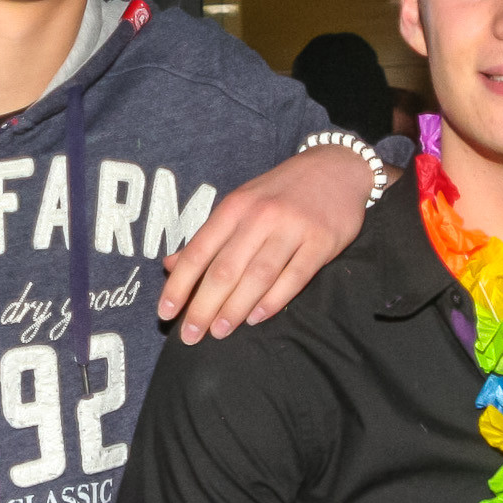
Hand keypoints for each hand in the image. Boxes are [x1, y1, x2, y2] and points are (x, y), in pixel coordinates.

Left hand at [156, 145, 372, 343]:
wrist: (337, 167)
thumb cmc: (281, 191)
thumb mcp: (240, 202)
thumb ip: (208, 236)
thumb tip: (170, 265)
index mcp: (234, 207)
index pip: (198, 252)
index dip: (179, 285)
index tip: (165, 313)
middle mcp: (260, 217)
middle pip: (225, 270)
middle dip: (203, 307)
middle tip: (191, 336)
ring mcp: (292, 229)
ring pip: (258, 277)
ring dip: (235, 309)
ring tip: (219, 333)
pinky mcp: (321, 242)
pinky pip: (294, 277)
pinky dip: (273, 301)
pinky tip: (257, 318)